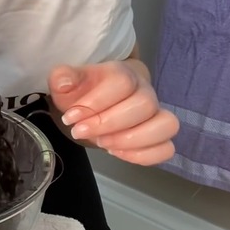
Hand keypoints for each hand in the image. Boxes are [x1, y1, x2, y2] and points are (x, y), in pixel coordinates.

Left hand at [48, 59, 178, 165]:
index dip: (95, 103)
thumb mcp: (67, 84)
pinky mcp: (159, 137)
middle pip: (145, 104)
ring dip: (130, 140)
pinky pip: (166, 149)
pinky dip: (143, 155)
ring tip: (102, 143)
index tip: (70, 118)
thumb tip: (63, 81)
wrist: (97, 101)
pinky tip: (117, 152)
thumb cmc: (84, 92)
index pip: (122, 82)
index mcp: (122, 74)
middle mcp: (145, 92)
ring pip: (166, 125)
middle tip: (80, 132)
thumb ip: (63, 78)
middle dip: (107, 124)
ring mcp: (156, 115)